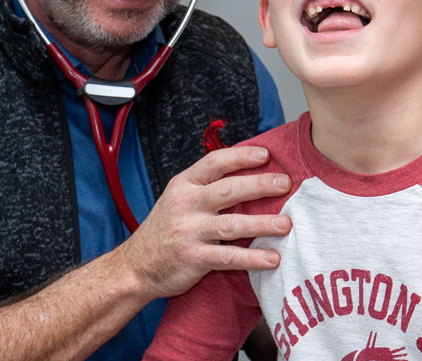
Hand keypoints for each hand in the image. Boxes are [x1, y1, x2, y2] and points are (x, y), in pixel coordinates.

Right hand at [114, 145, 293, 297]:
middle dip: (260, 185)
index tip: (266, 154)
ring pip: (231, 225)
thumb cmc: (164, 230)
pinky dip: (252, 258)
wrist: (135, 267)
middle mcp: (186, 205)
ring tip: (285, 224)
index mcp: (183, 185)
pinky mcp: (194, 259)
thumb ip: (206, 187)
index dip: (241, 156)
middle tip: (285, 184)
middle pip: (227, 190)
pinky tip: (272, 259)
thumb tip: (251, 174)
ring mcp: (189, 232)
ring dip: (262, 224)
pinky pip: (228, 258)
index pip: (214, 162)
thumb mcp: (177, 199)